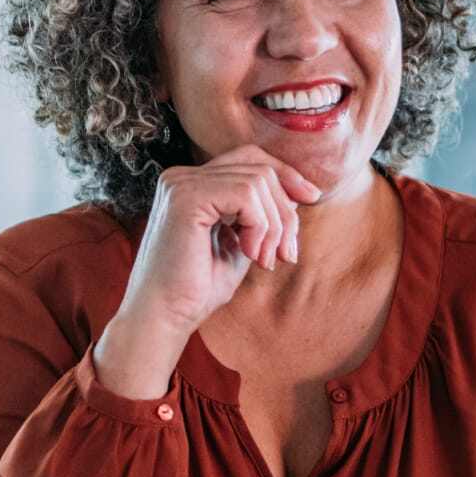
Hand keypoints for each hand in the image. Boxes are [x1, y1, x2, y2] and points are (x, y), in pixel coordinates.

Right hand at [115, 143, 321, 335]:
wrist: (163, 318)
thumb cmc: (197, 289)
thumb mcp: (240, 243)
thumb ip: (260, 215)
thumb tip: (300, 193)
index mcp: (192, 184)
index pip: (250, 158)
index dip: (286, 174)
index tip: (312, 198)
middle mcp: (183, 176)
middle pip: (259, 169)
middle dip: (285, 211)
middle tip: (286, 254)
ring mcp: (182, 183)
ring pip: (258, 181)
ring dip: (274, 226)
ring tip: (264, 260)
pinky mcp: (186, 197)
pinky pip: (246, 194)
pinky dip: (260, 226)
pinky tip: (250, 254)